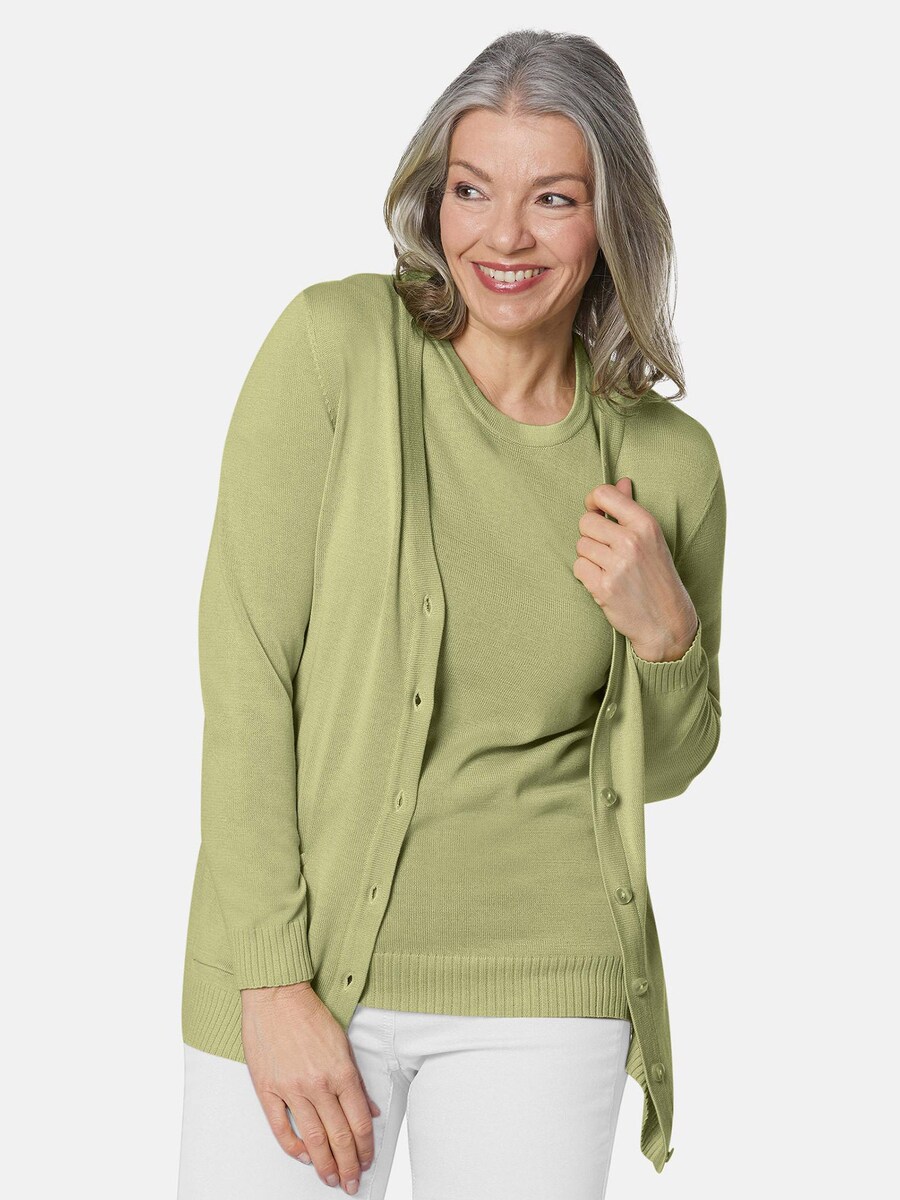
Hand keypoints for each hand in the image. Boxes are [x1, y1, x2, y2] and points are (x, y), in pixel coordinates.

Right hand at [240, 981, 380, 1193]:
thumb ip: (357, 1080)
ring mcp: (291, 1088)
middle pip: (339, 1136)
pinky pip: (282, 1128)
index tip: (366, 1160)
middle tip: (351, 1183)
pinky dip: (294, 1147)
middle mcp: (319, 1084)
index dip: (365, 1147)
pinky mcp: (268, 1089)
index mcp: (341, 1072)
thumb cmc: (310, 1015)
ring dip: (325, 1164)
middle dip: (348, 1164)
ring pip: (312, 1138)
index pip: (359, 1122)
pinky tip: (304, 1157)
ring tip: (331, 1178)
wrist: (276, 996)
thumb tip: (370, 1110)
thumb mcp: (342, 1044)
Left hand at [573, 477, 697, 661]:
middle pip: (586, 522)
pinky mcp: (603, 587)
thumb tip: (621, 482)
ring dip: (589, 557)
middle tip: (607, 550)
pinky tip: (603, 582)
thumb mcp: (652, 538)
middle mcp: (632, 542)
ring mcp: (617, 565)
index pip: (605, 495)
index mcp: (646, 525)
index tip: (596, 511)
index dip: (593, 501)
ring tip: (609, 568)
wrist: (667, 621)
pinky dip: (586, 575)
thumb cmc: (658, 576)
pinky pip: (578, 568)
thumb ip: (631, 509)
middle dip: (591, 535)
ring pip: (581, 546)